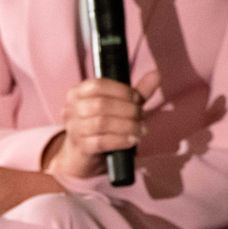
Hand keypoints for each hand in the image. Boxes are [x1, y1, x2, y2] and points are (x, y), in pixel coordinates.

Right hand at [44, 72, 160, 179]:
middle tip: (142, 116)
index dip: (123, 91)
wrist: (84, 154)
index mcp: (79, 92)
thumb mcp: (121, 105)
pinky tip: (133, 140)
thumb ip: (137, 92)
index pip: (99, 85)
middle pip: (102, 104)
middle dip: (128, 110)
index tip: (138, 99)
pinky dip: (121, 140)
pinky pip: (101, 142)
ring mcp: (73, 128)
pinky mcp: (80, 147)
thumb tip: (156, 74)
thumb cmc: (104, 124)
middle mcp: (71, 108)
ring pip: (102, 123)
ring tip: (141, 129)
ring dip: (127, 125)